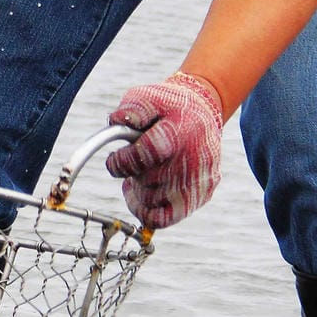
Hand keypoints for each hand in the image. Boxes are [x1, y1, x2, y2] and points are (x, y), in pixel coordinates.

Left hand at [106, 72, 224, 228]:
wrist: (203, 114)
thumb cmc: (169, 107)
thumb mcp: (148, 97)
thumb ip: (132, 109)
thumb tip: (116, 121)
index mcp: (180, 132)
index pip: (146, 155)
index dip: (122, 162)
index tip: (114, 159)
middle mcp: (194, 160)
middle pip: (147, 180)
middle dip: (132, 172)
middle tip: (132, 161)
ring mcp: (199, 181)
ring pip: (151, 200)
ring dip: (138, 189)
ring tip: (140, 171)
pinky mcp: (201, 196)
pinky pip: (163, 219)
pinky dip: (144, 211)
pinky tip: (138, 193)